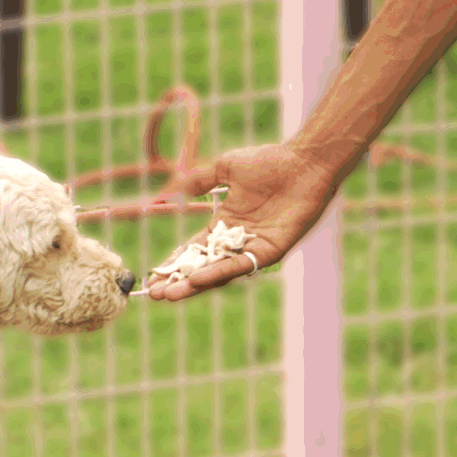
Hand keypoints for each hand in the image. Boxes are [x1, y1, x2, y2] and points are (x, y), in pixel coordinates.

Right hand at [147, 142, 348, 301]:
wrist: (303, 163)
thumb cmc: (269, 161)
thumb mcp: (225, 168)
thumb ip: (201, 180)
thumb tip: (176, 191)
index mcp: (226, 223)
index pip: (195, 250)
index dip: (174, 263)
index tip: (153, 276)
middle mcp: (237, 240)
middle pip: (203, 267)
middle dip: (178, 281)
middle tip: (155, 295)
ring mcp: (253, 247)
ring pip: (219, 272)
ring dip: (194, 285)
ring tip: (170, 295)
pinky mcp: (270, 251)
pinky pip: (241, 265)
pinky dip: (218, 273)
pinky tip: (197, 280)